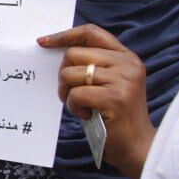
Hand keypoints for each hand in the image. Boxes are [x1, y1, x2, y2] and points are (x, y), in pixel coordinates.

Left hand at [39, 24, 154, 178]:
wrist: (136, 145)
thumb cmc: (113, 115)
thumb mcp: (108, 83)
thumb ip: (92, 65)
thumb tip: (56, 50)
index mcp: (126, 57)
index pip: (92, 32)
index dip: (65, 35)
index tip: (43, 42)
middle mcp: (127, 64)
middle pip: (74, 54)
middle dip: (63, 75)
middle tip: (71, 93)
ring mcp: (123, 80)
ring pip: (71, 74)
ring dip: (67, 93)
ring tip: (82, 106)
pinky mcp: (115, 98)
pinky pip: (76, 94)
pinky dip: (74, 106)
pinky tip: (87, 114)